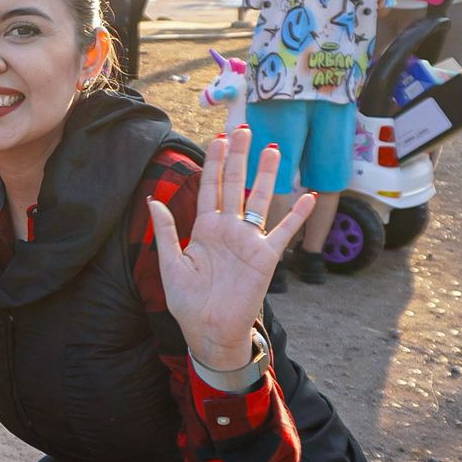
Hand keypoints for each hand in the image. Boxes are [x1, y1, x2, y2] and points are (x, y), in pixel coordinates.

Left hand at [146, 127, 313, 369]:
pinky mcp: (265, 257)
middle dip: (238, 157)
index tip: (218, 137)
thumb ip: (165, 231)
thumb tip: (153, 201)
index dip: (214, 162)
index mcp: (204, 228)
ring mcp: (248, 241)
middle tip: (244, 129)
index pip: (210, 187)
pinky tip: (307, 195)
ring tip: (273, 149)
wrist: (209, 331)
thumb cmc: (187, 301)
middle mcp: (228, 229)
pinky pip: (283, 232)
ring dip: (266, 176)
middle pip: (234, 185)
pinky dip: (296, 215)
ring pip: (259, 200)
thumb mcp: (170, 264)